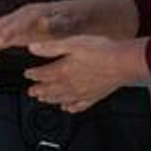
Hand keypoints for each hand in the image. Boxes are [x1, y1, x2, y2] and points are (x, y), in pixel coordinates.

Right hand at [0, 0, 135, 60]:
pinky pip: (12, 34)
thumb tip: (43, 23)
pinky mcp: (36, 28)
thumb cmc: (97, 20)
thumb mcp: (84, 22)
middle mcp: (36, 15)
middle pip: (5, 24)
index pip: (19, 22)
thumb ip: (63, 23)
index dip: (6, 33)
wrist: (111, 15)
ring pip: (5, 29)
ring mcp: (34, 21)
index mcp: (45, 13)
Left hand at [23, 36, 148, 113]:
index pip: (42, 75)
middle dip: (39, 90)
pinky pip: (80, 105)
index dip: (33, 75)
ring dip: (51, 100)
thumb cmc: (101, 51)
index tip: (27, 74)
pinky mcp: (95, 96)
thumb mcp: (72, 42)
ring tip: (44, 100)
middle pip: (49, 90)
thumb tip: (32, 48)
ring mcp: (82, 92)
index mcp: (63, 70)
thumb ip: (50, 47)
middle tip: (31, 92)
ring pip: (61, 99)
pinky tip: (69, 108)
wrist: (123, 62)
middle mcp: (70, 84)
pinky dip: (72, 107)